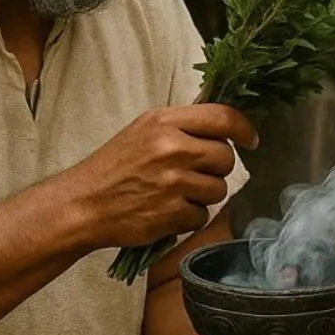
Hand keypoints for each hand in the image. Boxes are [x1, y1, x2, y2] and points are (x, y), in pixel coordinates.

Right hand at [70, 104, 257, 248]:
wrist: (83, 204)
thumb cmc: (115, 166)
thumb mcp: (144, 130)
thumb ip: (182, 126)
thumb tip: (224, 124)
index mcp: (164, 122)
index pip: (223, 117)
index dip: (244, 129)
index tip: (250, 140)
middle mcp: (171, 148)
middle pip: (226, 157)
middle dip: (217, 168)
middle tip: (194, 172)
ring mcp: (172, 183)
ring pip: (218, 189)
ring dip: (203, 195)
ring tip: (175, 193)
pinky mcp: (171, 214)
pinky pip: (202, 216)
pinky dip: (188, 217)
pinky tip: (166, 211)